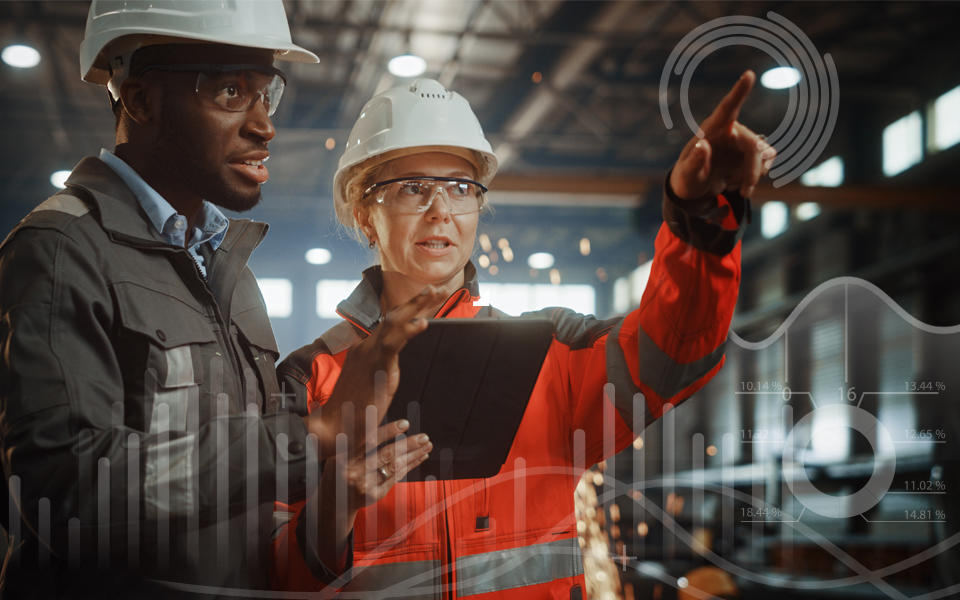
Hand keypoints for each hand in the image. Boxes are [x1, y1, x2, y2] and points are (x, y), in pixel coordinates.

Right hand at [304, 286, 443, 457]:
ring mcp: (369, 353)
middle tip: (439, 288)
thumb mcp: (370, 385)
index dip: (410, 309)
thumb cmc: (351, 410)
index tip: (429, 298)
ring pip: (395, 322)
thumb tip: (387, 367)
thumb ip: (380, 371)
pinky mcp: (375, 365)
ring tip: (436, 292)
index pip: (390, 323)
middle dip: (418, 300)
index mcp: (364, 349)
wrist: (332, 426)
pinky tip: (424, 323)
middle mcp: (365, 346)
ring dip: (417, 305)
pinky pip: (394, 343)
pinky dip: (410, 331)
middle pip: (395, 316)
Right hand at [324, 420, 431, 511]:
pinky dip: (409, 465)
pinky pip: (396, 477)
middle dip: (408, 444)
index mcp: (343, 456)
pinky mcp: (374, 495)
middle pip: (385, 455)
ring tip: (427, 444)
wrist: (334, 500)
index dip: (388, 432)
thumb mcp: (339, 452)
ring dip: (413, 454)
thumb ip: (354, 436)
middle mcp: (353, 472)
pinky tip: (420, 457)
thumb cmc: (339, 468)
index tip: (406, 423)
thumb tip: (372, 409)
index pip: (368, 441)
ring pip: (394, 466)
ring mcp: (364, 485)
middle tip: (424, 436)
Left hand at [669, 70, 776, 202]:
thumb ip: (694, 161)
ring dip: (753, 175)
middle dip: (752, 171)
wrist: (695, 189)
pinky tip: (740, 184)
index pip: (727, 108)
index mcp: (712, 129)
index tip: (749, 74)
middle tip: (745, 192)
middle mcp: (731, 130)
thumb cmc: (687, 178)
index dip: (739, 92)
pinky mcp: (752, 153)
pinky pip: (767, 162)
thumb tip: (703, 145)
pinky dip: (756, 177)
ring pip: (764, 154)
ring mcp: (743, 141)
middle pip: (753, 145)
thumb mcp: (686, 174)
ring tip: (734, 187)